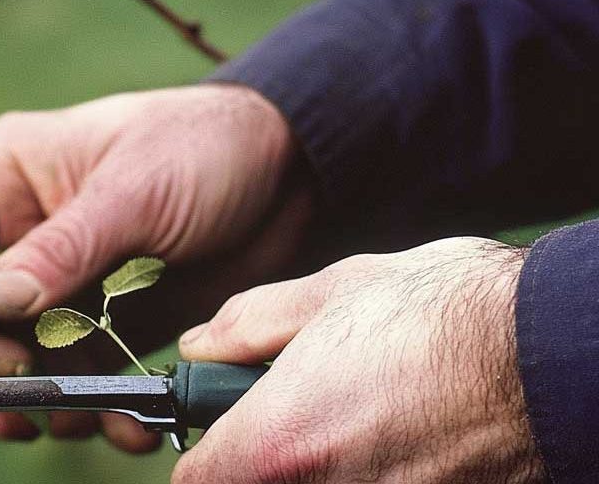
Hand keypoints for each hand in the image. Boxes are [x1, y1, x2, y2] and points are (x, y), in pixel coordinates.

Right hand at [0, 84, 311, 450]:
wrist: (291, 177)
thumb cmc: (204, 148)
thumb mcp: (135, 189)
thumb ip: (64, 247)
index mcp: (7, 179)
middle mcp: (20, 237)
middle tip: (24, 383)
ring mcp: (61, 288)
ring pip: (16, 360)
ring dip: (40, 398)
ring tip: (75, 417)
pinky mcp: (103, 328)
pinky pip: (76, 380)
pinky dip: (93, 409)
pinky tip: (125, 425)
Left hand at [173, 237, 545, 482]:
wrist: (562, 352)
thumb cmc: (454, 315)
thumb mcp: (336, 293)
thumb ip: (251, 325)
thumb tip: (203, 342)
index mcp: (283, 439)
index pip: (196, 480)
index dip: (205, 452)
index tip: (221, 428)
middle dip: (266, 458)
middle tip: (304, 413)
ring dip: (323, 466)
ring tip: (365, 417)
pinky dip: (376, 473)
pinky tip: (406, 439)